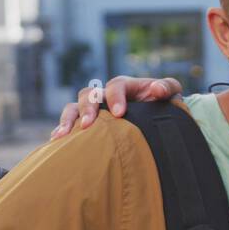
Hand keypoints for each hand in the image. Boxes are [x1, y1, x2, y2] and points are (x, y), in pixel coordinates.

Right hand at [50, 76, 183, 138]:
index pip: (115, 86)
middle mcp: (105, 95)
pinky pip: (69, 123)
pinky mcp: (87, 124)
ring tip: (63, 136)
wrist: (158, 121)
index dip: (115, 97)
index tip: (120, 114)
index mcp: (125, 86)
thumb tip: (156, 90)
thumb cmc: (164, 105)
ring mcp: (94, 110)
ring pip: (74, 108)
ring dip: (68, 120)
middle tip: (89, 125)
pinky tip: (57, 143)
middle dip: (88, 109)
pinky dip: (61, 131)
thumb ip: (167, 87)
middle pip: (89, 94)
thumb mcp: (171, 94)